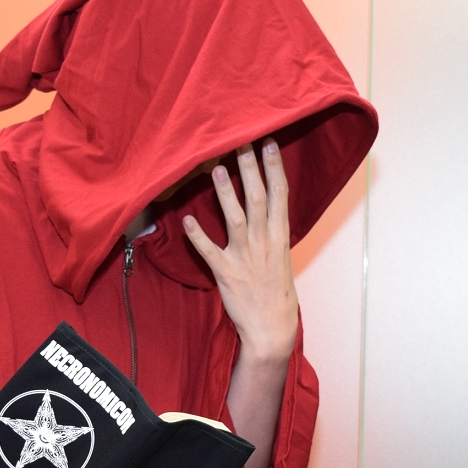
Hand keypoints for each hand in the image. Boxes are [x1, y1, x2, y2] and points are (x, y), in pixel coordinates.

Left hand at [182, 138, 297, 362]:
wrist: (271, 326)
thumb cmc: (275, 290)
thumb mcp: (281, 255)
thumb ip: (271, 229)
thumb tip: (265, 205)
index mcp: (280, 236)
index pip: (280, 194)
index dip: (275, 167)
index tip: (270, 142)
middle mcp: (264, 242)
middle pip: (258, 198)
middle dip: (251, 168)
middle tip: (243, 141)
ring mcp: (245, 257)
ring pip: (236, 218)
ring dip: (227, 193)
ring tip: (218, 168)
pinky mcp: (226, 273)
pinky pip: (209, 252)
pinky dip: (198, 237)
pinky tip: (187, 221)